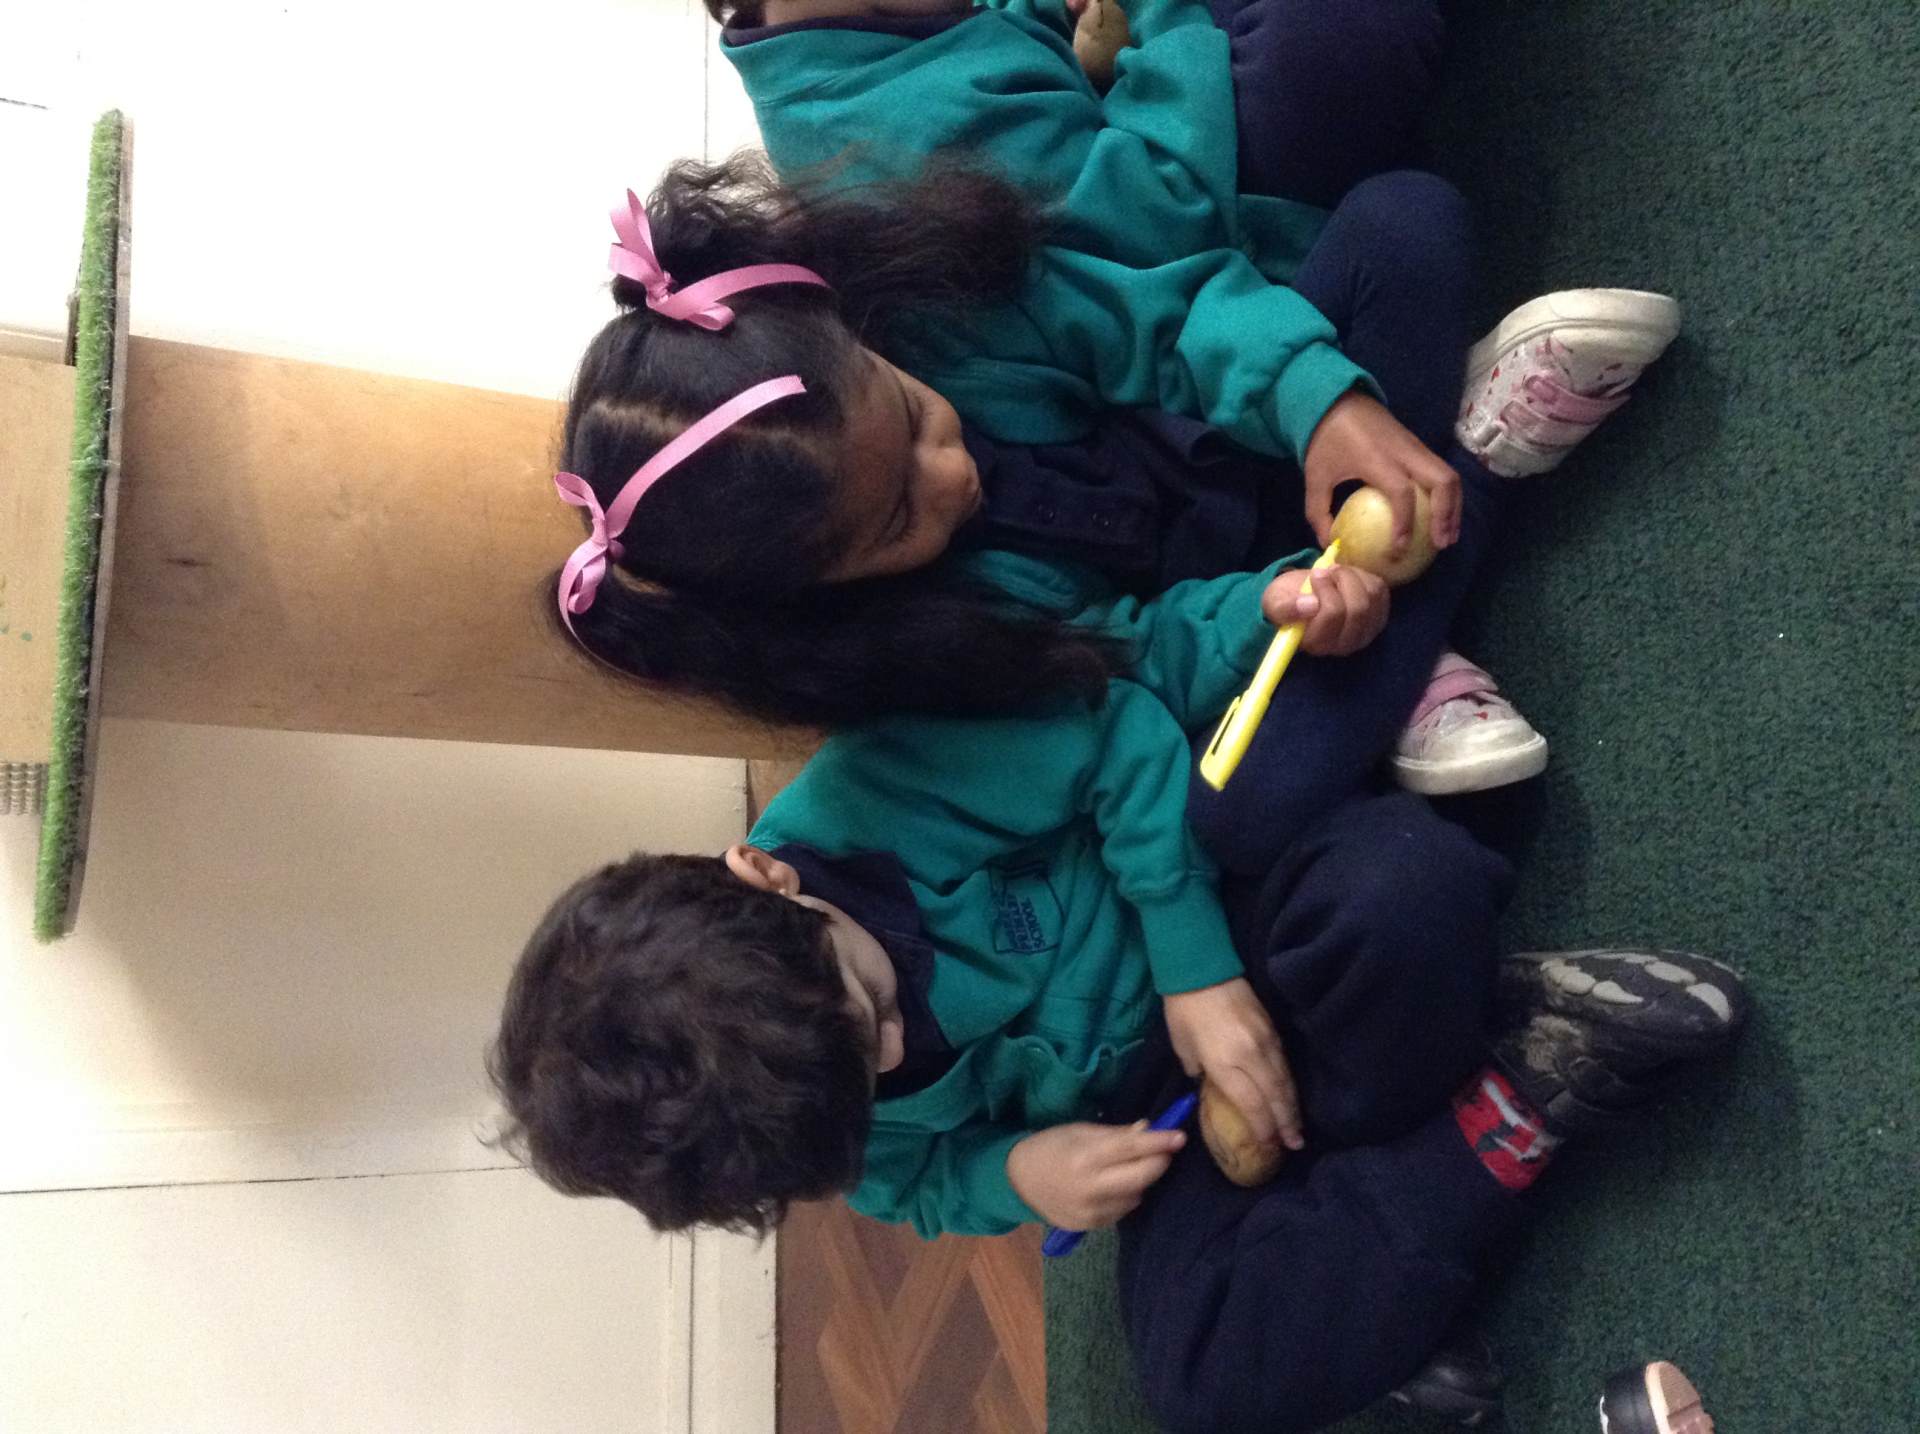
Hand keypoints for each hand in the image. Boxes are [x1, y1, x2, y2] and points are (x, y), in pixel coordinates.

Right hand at [1007, 1121, 1185, 1229]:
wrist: (1018, 1181)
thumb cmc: (1051, 1147)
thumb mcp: (1080, 1131)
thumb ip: (1117, 1134)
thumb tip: (1150, 1130)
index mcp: (1084, 1158)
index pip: (1131, 1148)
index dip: (1158, 1142)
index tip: (1180, 1136)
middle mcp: (1090, 1188)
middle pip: (1142, 1177)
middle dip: (1159, 1162)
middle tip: (1166, 1150)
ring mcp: (1091, 1212)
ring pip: (1136, 1196)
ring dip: (1141, 1181)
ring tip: (1128, 1167)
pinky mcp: (1091, 1227)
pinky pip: (1123, 1210)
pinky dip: (1126, 1196)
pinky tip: (1113, 1186)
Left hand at [1162, 978, 1302, 1151]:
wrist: (1202, 967)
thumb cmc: (1183, 1010)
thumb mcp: (1183, 1047)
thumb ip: (1199, 1072)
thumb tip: (1212, 1086)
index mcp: (1224, 1062)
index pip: (1250, 1103)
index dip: (1262, 1127)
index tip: (1269, 1145)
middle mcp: (1250, 1054)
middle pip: (1274, 1096)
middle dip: (1285, 1123)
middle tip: (1294, 1144)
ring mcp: (1265, 1040)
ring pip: (1284, 1080)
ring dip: (1292, 1106)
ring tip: (1297, 1129)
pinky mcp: (1272, 1028)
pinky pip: (1284, 1063)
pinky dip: (1289, 1083)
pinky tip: (1291, 1096)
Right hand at [1260, 564, 1389, 655]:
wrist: (1302, 596)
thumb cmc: (1287, 600)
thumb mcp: (1274, 603)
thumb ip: (1285, 608)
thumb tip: (1310, 606)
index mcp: (1317, 643)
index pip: (1333, 615)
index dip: (1326, 588)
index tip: (1315, 574)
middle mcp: (1344, 644)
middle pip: (1358, 608)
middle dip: (1342, 579)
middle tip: (1327, 570)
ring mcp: (1365, 633)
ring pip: (1371, 596)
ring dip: (1352, 576)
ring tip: (1334, 573)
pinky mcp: (1378, 617)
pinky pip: (1380, 590)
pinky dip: (1364, 577)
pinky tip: (1347, 578)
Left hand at [1303, 390, 1461, 553]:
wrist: (1337, 400)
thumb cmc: (1325, 440)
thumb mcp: (1315, 477)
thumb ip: (1319, 512)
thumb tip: (1329, 544)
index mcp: (1377, 458)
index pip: (1402, 492)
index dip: (1405, 523)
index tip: (1401, 549)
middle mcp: (1404, 452)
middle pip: (1442, 481)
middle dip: (1446, 515)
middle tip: (1441, 544)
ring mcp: (1415, 446)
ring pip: (1449, 476)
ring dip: (1453, 507)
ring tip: (1448, 537)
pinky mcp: (1419, 446)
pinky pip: (1443, 471)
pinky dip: (1448, 496)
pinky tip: (1442, 519)